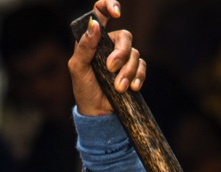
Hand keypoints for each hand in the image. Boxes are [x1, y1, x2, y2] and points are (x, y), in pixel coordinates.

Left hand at [69, 0, 145, 115]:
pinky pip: (142, 66)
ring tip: (117, 87)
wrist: (97, 112)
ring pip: (135, 53)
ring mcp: (123, 57)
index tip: (116, 14)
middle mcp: (109, 44)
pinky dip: (138, 77)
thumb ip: (85, 46)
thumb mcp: (78, 68)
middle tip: (111, 68)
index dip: (109, 6)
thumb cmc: (84, 89)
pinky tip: (131, 88)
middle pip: (125, 35)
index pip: (101, 12)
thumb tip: (94, 24)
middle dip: (121, 53)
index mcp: (94, 38)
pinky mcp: (133, 70)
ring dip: (127, 71)